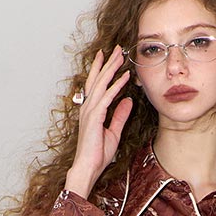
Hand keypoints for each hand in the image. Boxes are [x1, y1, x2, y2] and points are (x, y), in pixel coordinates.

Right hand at [68, 45, 132, 194]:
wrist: (88, 167)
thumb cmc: (97, 154)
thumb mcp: (114, 132)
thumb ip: (120, 116)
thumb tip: (127, 101)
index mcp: (91, 111)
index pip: (96, 85)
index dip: (102, 70)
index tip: (109, 56)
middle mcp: (88, 107)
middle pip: (98, 79)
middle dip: (108, 62)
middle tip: (117, 48)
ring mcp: (90, 111)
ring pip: (101, 84)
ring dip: (112, 68)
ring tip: (121, 55)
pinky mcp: (94, 117)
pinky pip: (107, 97)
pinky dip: (116, 86)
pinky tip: (124, 77)